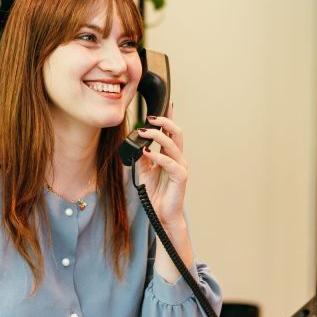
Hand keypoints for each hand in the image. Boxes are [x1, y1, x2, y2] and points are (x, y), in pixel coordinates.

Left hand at [135, 102, 187, 229]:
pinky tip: (147, 152)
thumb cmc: (155, 193)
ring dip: (158, 135)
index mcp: (170, 155)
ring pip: (173, 144)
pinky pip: (170, 162)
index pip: (170, 132)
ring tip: (144, 131)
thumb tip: (136, 143)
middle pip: (176, 132)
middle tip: (149, 117)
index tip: (167, 102)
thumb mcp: (143, 171)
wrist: (161, 214)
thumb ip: (142, 156)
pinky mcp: (180, 177)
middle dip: (164, 121)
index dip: (169, 117)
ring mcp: (180, 166)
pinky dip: (158, 155)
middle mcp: (177, 158)